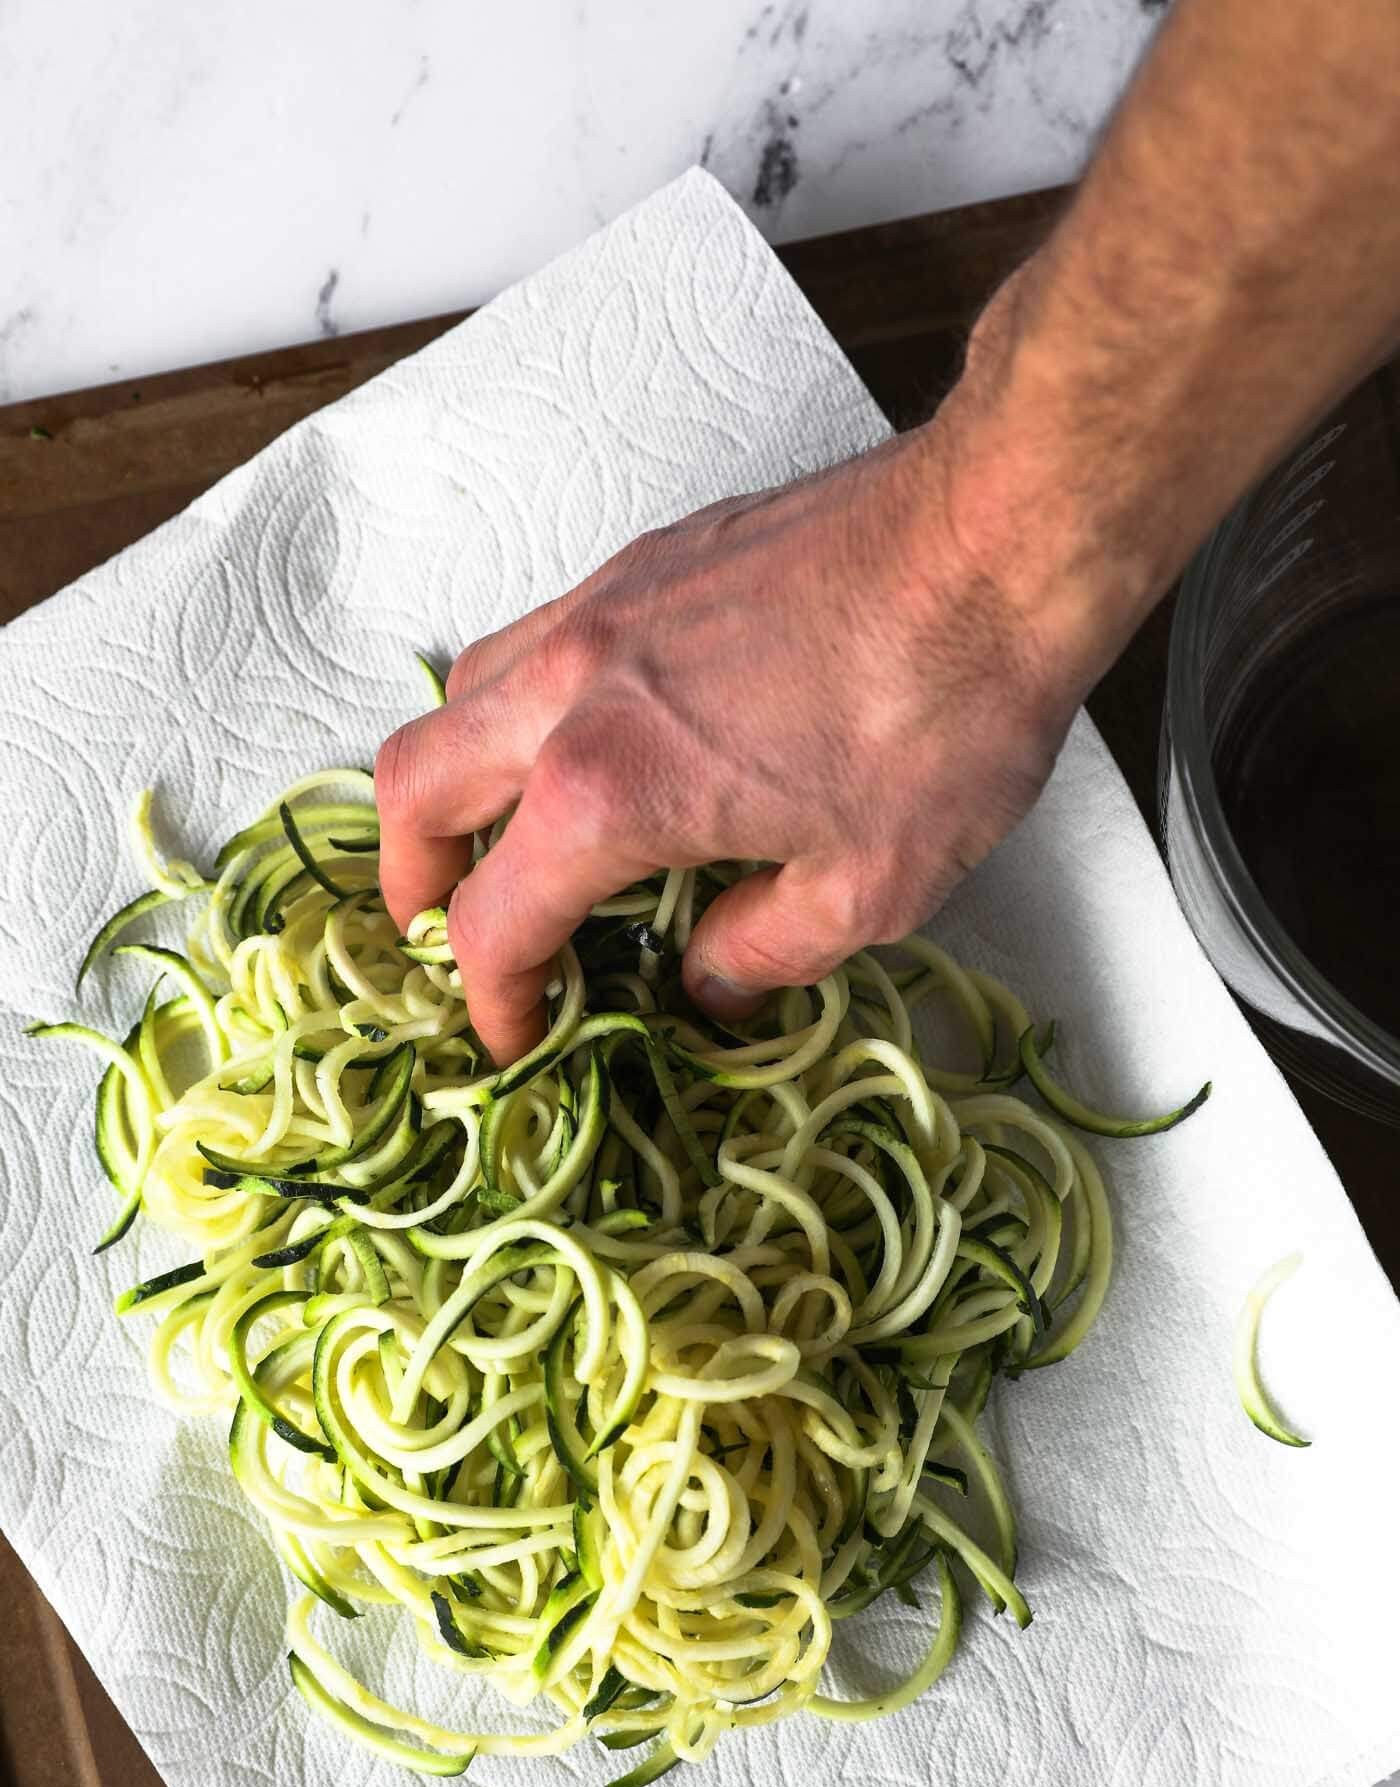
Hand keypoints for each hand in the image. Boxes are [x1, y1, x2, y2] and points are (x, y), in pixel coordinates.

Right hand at [375, 350, 1121, 1067]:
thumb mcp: (868, 889)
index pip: (494, 919)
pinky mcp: (646, 562)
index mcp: (607, 791)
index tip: (518, 1030)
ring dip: (452, 779)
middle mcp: (569, 690)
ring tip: (499, 830)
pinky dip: (515, 705)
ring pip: (458, 696)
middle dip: (411, 876)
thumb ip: (762, 951)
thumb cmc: (946, 712)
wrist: (1001, 535)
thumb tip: (708, 975)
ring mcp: (599, 610)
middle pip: (415, 786)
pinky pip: (530, 639)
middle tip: (442, 926)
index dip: (493, 998)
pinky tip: (586, 737)